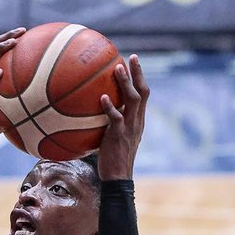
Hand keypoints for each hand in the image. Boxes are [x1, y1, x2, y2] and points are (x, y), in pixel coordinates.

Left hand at [97, 54, 149, 180]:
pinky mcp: (119, 136)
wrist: (118, 177)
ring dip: (125, 83)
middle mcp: (136, 121)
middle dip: (138, 73)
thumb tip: (91, 110)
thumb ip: (109, 122)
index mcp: (137, 120)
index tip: (133, 61)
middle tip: (131, 57)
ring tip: (117, 68)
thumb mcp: (114, 136)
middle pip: (142, 92)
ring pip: (132, 101)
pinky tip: (101, 98)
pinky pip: (116, 118)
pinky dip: (110, 107)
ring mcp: (129, 128)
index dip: (140, 77)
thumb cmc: (112, 158)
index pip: (143, 94)